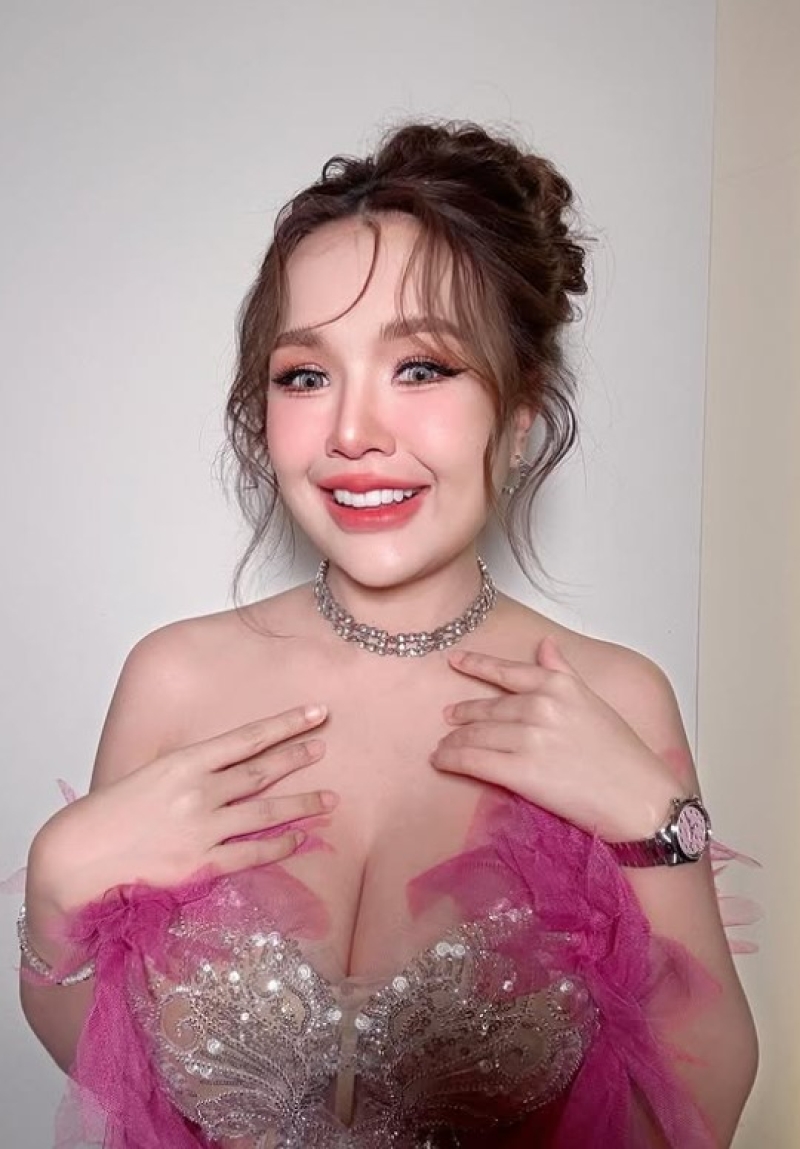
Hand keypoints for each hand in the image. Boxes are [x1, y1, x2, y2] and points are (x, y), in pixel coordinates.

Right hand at [27, 704, 335, 919]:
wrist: (78, 857)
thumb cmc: (108, 815)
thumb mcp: (148, 776)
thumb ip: (186, 771)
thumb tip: (220, 767)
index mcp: (183, 763)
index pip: (247, 738)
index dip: (285, 724)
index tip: (314, 712)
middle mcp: (199, 792)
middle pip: (262, 771)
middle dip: (298, 757)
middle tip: (323, 746)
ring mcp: (203, 829)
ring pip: (266, 812)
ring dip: (302, 804)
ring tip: (330, 799)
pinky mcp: (202, 864)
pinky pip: (251, 853)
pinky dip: (279, 845)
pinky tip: (298, 838)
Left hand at [431, 636, 679, 841]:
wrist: (640, 798)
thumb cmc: (624, 755)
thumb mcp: (594, 701)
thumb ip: (564, 671)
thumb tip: (545, 644)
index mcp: (559, 686)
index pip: (507, 671)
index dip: (476, 665)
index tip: (455, 660)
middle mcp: (541, 706)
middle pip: (488, 708)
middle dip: (463, 713)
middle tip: (448, 716)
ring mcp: (530, 739)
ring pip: (476, 735)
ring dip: (454, 741)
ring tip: (442, 746)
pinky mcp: (522, 772)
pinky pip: (474, 761)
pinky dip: (452, 760)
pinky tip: (441, 761)